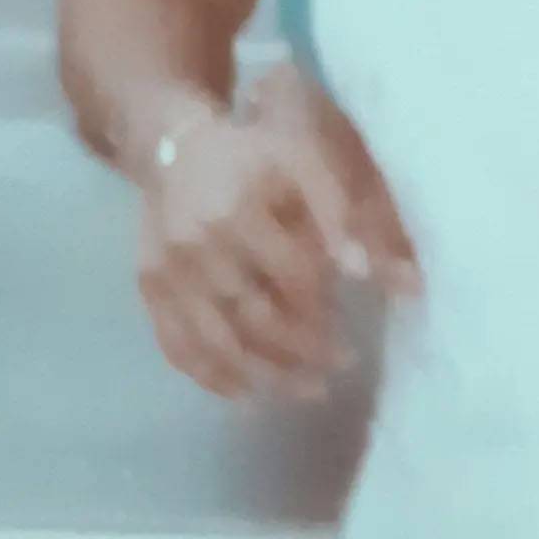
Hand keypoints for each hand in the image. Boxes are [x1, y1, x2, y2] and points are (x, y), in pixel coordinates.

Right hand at [136, 64, 416, 400]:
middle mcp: (197, 244)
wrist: (177, 145)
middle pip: (253, 316)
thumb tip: (389, 279)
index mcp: (242, 209)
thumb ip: (351, 218)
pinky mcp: (149, 286)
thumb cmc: (260, 153)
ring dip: (261, 374)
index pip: (293, 277)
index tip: (353, 343)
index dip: (324, 313)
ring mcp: (167, 269)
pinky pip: (175, 343)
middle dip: (299, 352)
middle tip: (336, 371)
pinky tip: (244, 393)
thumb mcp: (312, 164)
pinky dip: (209, 375)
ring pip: (216, 340)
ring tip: (304, 391)